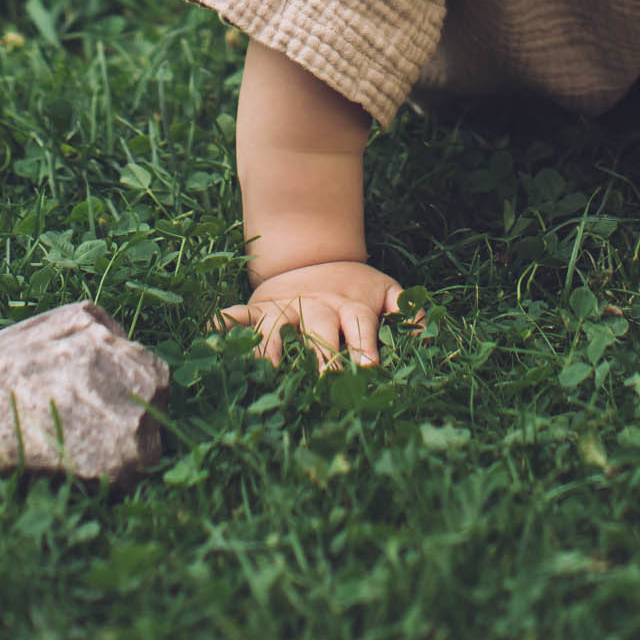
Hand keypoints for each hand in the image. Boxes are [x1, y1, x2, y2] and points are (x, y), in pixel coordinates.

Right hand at [217, 260, 412, 370]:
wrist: (315, 255)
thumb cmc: (356, 288)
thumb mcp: (386, 291)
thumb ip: (408, 309)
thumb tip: (431, 330)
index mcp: (350, 306)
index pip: (359, 327)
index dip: (364, 347)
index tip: (369, 369)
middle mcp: (316, 307)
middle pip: (318, 332)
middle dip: (321, 358)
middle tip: (322, 384)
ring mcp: (284, 306)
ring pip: (275, 327)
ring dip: (270, 348)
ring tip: (265, 373)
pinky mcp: (258, 308)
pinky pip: (235, 316)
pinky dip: (221, 325)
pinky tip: (208, 335)